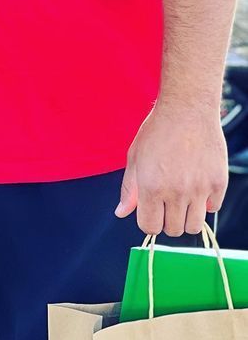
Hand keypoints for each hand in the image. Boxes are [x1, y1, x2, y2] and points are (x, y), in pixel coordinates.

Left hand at [115, 102, 227, 235]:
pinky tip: (197, 184)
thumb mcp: (135, 156)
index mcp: (151, 186)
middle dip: (167, 220)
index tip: (151, 210)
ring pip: (194, 227)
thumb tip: (121, 212)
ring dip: (186, 217)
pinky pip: (213, 208)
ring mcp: (199, 189)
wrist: (187, 109)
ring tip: (182, 197)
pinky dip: (205, 202)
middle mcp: (176, 192)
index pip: (150, 227)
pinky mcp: (218, 183)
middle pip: (173, 230)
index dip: (149, 221)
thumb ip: (129, 188)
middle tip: (166, 201)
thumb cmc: (157, 130)